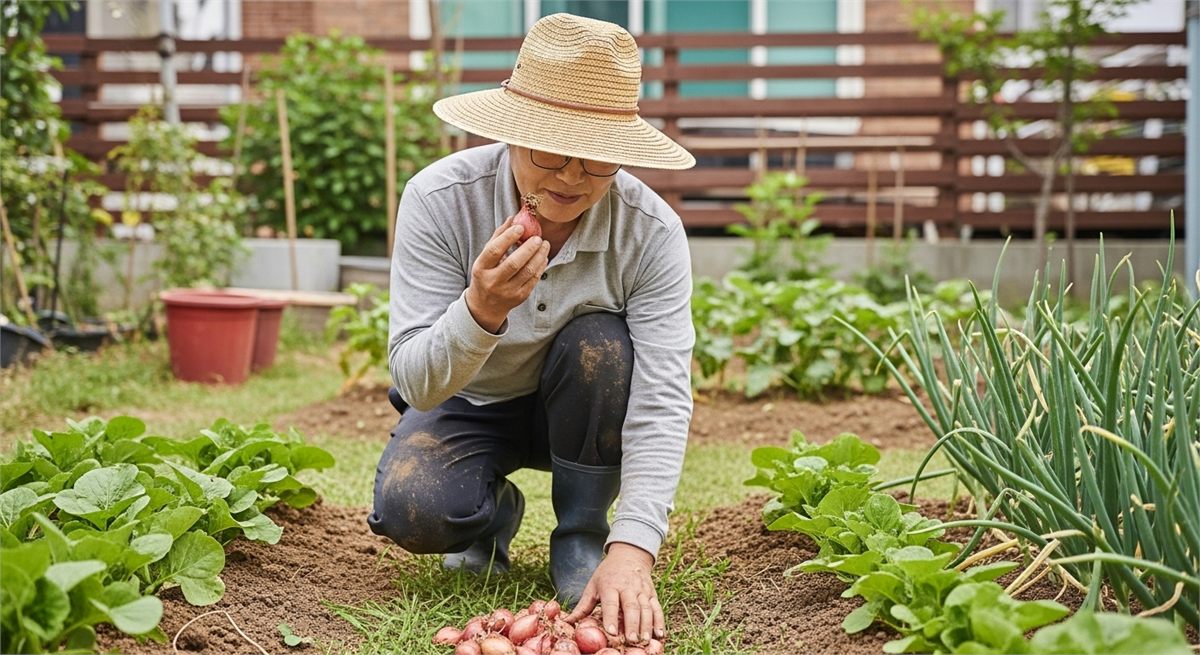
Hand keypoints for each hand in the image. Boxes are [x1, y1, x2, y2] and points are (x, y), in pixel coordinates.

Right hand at [465, 215, 550, 331]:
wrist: (485, 306)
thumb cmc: (486, 275)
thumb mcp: (485, 258)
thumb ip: (498, 237)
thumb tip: (513, 218)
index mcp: (481, 268)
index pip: (494, 251)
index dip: (508, 238)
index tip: (520, 227)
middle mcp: (493, 281)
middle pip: (514, 263)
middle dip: (529, 248)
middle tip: (538, 237)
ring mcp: (507, 291)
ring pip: (527, 272)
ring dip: (539, 256)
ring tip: (545, 244)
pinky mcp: (519, 297)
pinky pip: (533, 280)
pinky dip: (540, 267)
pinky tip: (543, 257)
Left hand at [563, 543, 663, 645]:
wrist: (629, 555)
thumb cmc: (607, 574)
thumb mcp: (593, 586)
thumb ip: (582, 606)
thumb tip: (566, 623)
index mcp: (610, 585)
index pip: (611, 602)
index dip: (611, 617)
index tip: (611, 632)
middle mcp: (628, 587)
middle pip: (631, 606)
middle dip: (632, 624)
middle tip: (631, 640)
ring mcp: (642, 590)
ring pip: (646, 608)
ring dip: (647, 625)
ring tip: (645, 641)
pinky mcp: (652, 593)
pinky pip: (657, 608)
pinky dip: (660, 621)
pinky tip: (660, 634)